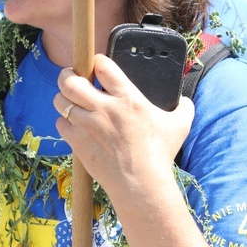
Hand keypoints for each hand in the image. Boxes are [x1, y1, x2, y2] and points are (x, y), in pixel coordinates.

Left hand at [53, 54, 193, 196]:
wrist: (141, 184)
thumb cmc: (160, 154)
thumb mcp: (179, 126)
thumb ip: (184, 108)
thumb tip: (186, 101)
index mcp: (127, 97)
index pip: (102, 66)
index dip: (96, 62)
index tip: (97, 66)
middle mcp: (103, 107)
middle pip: (70, 80)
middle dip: (67, 76)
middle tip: (71, 79)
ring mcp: (87, 124)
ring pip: (60, 100)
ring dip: (64, 99)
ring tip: (70, 102)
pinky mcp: (77, 140)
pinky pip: (60, 122)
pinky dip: (65, 122)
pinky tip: (74, 126)